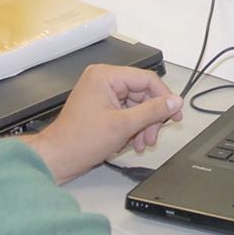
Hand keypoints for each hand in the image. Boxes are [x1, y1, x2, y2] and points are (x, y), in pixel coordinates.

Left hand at [22, 63, 182, 183]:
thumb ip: (153, 111)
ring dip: (142, 126)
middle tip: (153, 136)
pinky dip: (132, 128)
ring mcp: (102, 94)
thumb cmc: (79, 141)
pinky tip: (132, 142)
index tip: (175, 113)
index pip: (146, 79)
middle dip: (150, 118)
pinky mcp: (101, 107)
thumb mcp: (124, 125)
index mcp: (105, 76)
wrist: (58, 159)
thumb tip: (174, 102)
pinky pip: (126, 113)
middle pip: (142, 94)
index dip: (164, 97)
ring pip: (136, 106)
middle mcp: (103, 80)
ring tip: (142, 143)